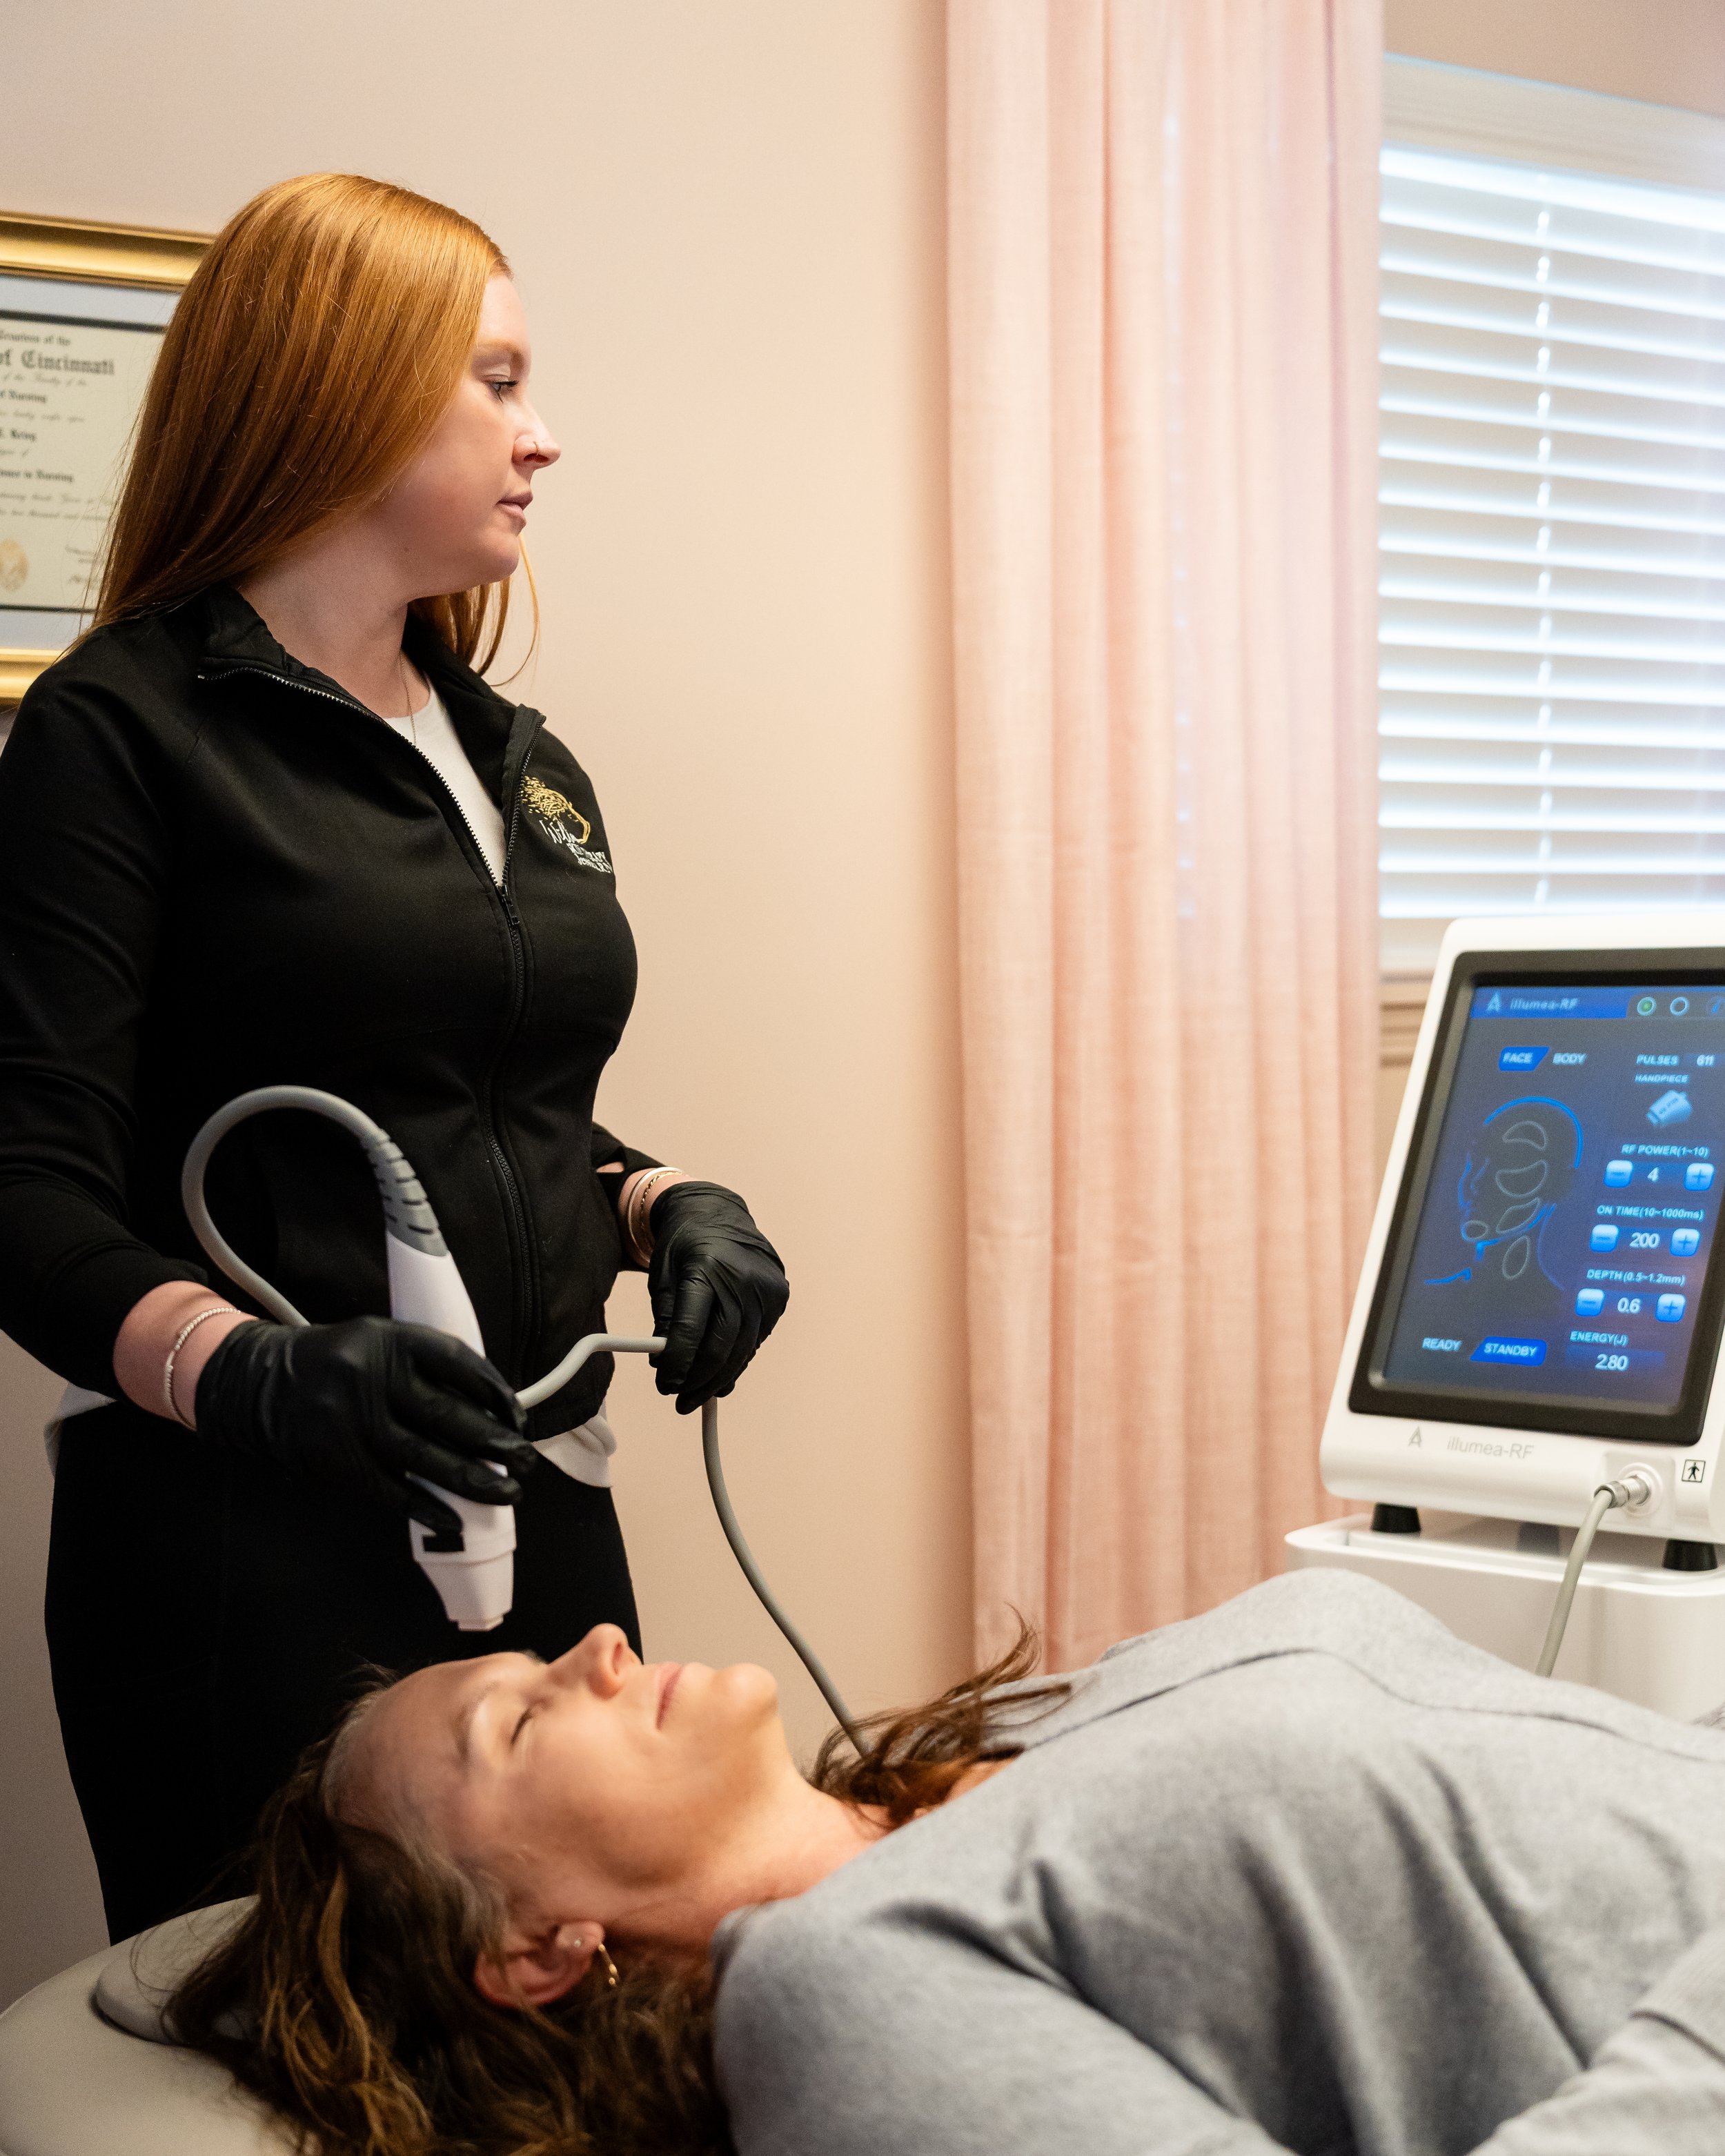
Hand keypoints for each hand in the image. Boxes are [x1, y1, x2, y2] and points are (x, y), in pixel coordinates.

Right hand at [194, 1316, 536, 1536]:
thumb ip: (424, 1367)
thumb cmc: (337, 1363)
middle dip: (494, 1442)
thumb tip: (487, 1409)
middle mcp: (369, 1377)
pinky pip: (391, 1490)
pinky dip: (426, 1507)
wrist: (259, 1384)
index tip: (517, 1415)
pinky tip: (454, 1518)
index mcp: (388, 1339)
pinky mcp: (335, 1461)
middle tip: (526, 1460)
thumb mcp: (378, 1343)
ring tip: (508, 1494)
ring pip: (424, 1458)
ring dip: (472, 1481)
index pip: (457, 1362)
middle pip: (446, 1415)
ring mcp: (350, 1422)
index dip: (494, 1391)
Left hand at [647, 1181, 788, 1412]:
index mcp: (705, 1267)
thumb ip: (664, 1321)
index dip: (678, 1364)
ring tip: (697, 1396)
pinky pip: (755, 1340)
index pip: (691, 1329)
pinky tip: (720, 1373)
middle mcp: (741, 1278)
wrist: (718, 1215)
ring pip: (742, 1350)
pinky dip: (736, 1359)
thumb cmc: (683, 1248)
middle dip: (699, 1381)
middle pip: (721, 1346)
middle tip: (681, 1402)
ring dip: (718, 1378)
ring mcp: (765, 1289)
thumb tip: (666, 1365)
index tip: (665, 1386)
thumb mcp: (662, 1278)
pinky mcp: (778, 1298)